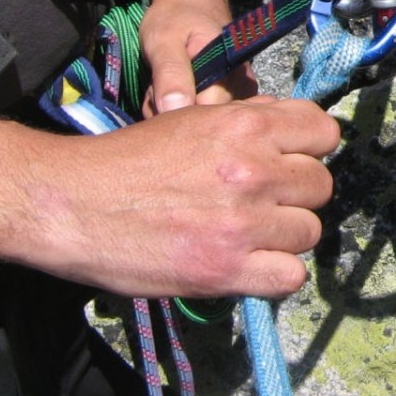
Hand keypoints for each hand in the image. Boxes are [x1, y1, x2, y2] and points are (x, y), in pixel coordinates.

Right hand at [24, 98, 339, 298]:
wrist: (71, 204)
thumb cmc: (127, 159)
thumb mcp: (192, 119)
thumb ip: (248, 119)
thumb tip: (290, 126)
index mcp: (246, 126)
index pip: (324, 133)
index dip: (309, 147)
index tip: (290, 158)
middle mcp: (253, 171)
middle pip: (320, 185)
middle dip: (297, 193)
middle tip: (264, 200)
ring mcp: (243, 223)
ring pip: (309, 231)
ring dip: (285, 234)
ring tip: (250, 233)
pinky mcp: (225, 270)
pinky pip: (289, 277)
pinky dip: (274, 274)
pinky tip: (248, 264)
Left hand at [139, 0, 253, 114]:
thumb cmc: (176, 15)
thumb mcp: (163, 40)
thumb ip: (170, 75)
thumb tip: (174, 110)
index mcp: (229, 71)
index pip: (207, 115)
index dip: (177, 114)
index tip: (156, 99)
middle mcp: (243, 85)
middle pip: (206, 120)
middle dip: (173, 111)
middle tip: (154, 89)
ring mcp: (240, 91)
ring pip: (203, 118)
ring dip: (174, 109)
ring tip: (160, 88)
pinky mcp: (232, 94)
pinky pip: (206, 112)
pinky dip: (182, 107)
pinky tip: (170, 92)